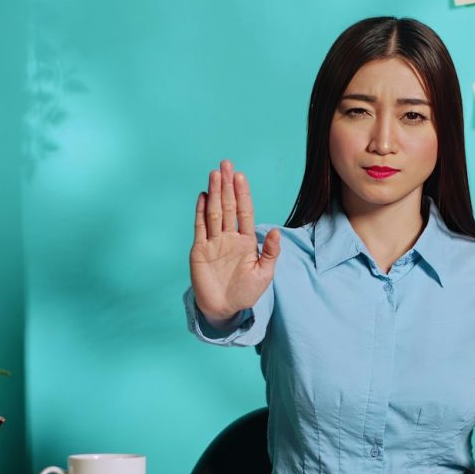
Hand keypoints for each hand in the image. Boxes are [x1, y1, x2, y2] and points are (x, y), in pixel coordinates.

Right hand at [191, 159, 281, 326]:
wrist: (224, 309)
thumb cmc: (245, 292)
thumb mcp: (264, 274)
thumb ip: (269, 252)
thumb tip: (275, 231)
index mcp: (246, 241)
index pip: (244, 211)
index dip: (243, 193)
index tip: (241, 176)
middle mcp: (229, 237)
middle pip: (228, 206)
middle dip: (227, 185)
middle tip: (226, 164)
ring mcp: (214, 242)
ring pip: (214, 212)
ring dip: (215, 193)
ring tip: (215, 174)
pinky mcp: (199, 250)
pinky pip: (200, 227)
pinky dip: (201, 211)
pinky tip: (203, 196)